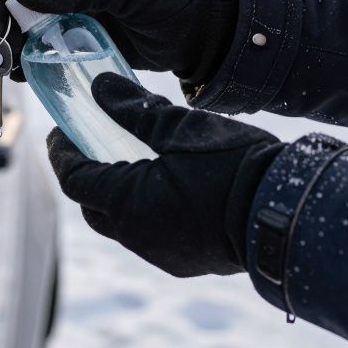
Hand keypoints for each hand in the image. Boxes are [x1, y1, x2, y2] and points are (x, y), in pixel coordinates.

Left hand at [47, 74, 282, 276]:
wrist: (286, 212)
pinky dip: (144, 210)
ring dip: (116, 194)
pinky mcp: (187, 261)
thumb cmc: (232, 165)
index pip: (74, 178)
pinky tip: (164, 187)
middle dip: (85, 175)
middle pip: (92, 206)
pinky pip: (149, 235)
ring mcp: (162, 253)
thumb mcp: (178, 126)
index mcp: (126, 203)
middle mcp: (136, 235)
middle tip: (90, 145)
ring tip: (130, 160)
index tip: (61, 130)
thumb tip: (99, 86)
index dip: (62, 153)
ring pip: (122, 223)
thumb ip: (133, 107)